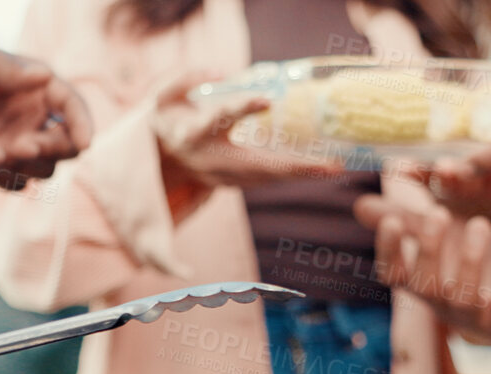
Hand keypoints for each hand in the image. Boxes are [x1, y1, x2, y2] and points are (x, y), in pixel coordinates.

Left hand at [0, 33, 91, 185]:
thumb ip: (8, 72)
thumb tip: (45, 76)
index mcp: (32, 86)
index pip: (71, 107)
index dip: (83, 124)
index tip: (84, 142)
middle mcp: (27, 116)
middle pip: (64, 145)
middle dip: (51, 149)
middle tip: (23, 146)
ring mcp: (10, 142)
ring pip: (42, 169)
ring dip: (22, 165)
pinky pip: (12, 183)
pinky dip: (1, 176)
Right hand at [153, 73, 344, 194]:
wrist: (158, 161)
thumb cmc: (166, 121)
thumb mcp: (163, 94)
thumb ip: (188, 78)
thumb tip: (222, 72)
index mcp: (193, 132)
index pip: (220, 118)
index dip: (241, 109)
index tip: (265, 100)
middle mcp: (211, 159)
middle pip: (256, 165)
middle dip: (293, 167)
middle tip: (329, 164)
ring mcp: (223, 176)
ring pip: (265, 178)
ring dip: (299, 174)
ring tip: (332, 168)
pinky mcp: (233, 183)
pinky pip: (266, 180)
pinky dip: (291, 175)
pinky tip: (317, 170)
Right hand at [354, 193, 490, 342]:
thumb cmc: (480, 262)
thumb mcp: (445, 237)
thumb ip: (407, 221)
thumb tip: (358, 205)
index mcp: (424, 284)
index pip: (395, 275)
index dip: (390, 251)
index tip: (393, 220)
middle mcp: (445, 305)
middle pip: (428, 285)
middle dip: (431, 250)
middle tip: (438, 212)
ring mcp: (477, 317)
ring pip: (466, 296)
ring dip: (471, 260)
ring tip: (480, 223)